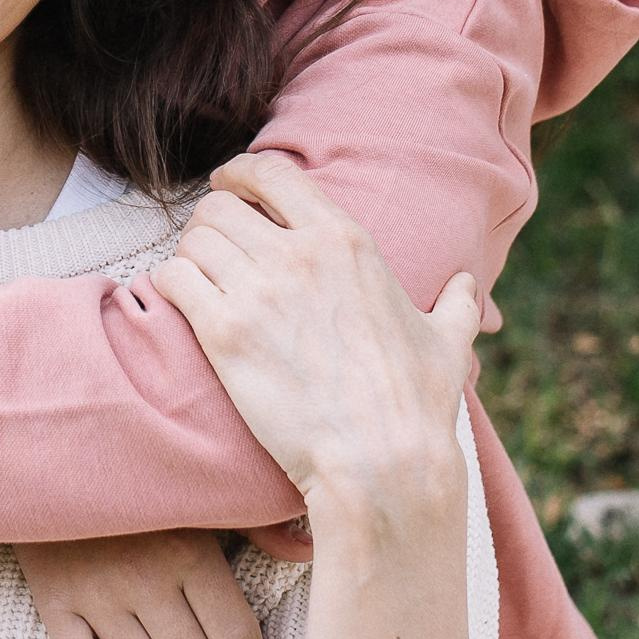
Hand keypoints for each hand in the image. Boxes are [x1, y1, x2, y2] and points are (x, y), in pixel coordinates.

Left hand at [144, 157, 481, 531]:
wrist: (380, 464)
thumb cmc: (415, 406)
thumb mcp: (447, 342)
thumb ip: (455, 304)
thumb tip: (470, 286)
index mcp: (347, 241)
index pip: (273, 174)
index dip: (240, 174)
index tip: (229, 186)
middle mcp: (299, 254)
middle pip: (219, 206)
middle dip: (209, 222)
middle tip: (211, 249)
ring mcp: (258, 291)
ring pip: (193, 239)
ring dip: (190, 256)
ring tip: (198, 281)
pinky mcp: (224, 334)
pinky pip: (172, 280)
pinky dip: (169, 286)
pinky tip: (181, 304)